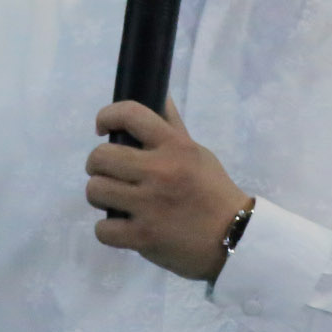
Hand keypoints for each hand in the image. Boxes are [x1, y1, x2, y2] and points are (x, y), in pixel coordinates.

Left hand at [86, 99, 252, 280]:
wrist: (236, 237)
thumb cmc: (213, 191)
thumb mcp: (198, 153)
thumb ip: (173, 127)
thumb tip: (159, 93)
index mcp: (175, 147)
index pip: (131, 114)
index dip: (107, 115)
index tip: (102, 128)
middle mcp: (161, 172)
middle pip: (101, 156)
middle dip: (97, 164)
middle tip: (108, 172)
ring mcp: (150, 206)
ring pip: (96, 190)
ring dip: (100, 195)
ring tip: (114, 199)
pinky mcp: (144, 237)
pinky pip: (103, 229)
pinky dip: (107, 230)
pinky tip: (121, 227)